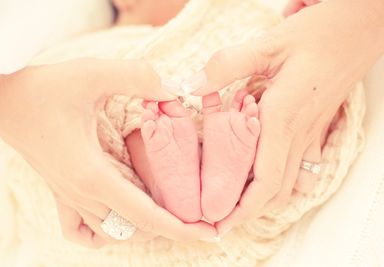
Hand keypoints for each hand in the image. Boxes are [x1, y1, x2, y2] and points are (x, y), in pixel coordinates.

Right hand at [0, 59, 216, 247]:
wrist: (4, 99)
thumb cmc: (44, 88)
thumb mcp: (93, 74)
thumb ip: (139, 77)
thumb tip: (174, 89)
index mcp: (93, 175)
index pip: (146, 215)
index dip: (180, 227)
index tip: (208, 233)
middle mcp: (82, 194)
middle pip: (134, 227)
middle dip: (170, 226)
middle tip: (197, 216)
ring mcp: (69, 196)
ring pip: (111, 232)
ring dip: (141, 227)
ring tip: (166, 213)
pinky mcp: (61, 191)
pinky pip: (79, 230)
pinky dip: (100, 233)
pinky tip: (114, 219)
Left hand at [189, 0, 383, 233]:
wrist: (361, 27)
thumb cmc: (318, 34)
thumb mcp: (267, 45)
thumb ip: (225, 66)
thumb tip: (189, 86)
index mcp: (282, 119)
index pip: (264, 181)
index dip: (241, 209)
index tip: (219, 222)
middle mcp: (298, 133)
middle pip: (275, 192)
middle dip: (248, 213)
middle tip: (221, 221)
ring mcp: (311, 132)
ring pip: (289, 182)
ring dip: (263, 200)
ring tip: (237, 205)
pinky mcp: (318, 127)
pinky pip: (299, 166)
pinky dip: (279, 180)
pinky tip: (262, 177)